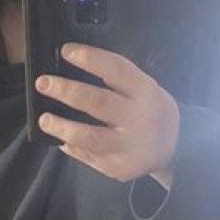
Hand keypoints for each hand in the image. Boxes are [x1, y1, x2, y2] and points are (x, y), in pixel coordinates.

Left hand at [35, 43, 179, 185]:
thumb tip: (76, 61)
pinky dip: (71, 146)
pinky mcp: (119, 168)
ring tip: (44, 119)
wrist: (176, 148)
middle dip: (66, 90)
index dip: (90, 58)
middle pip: (98, 102)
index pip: (117, 70)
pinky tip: (59, 138)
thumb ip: (118, 77)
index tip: (66, 51)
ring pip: (90, 136)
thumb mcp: (146, 87)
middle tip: (43, 83)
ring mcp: (129, 146)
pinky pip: (89, 156)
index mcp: (146, 93)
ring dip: (62, 126)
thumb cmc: (152, 109)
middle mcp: (140, 119)